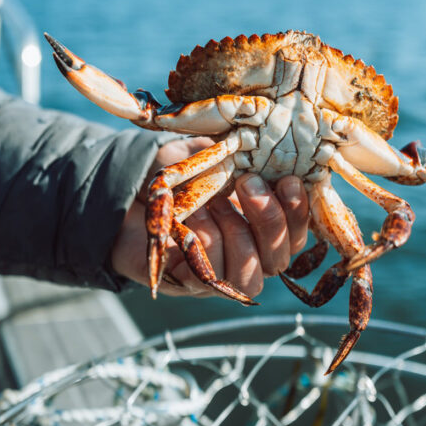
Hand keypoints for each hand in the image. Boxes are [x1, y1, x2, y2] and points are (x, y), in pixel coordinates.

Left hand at [111, 137, 309, 298]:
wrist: (127, 193)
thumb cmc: (178, 174)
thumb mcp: (212, 154)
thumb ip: (242, 154)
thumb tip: (269, 141)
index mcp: (264, 228)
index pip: (298, 234)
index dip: (299, 212)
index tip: (288, 179)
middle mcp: (249, 257)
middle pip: (280, 259)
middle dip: (270, 220)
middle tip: (246, 182)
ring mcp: (220, 275)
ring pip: (250, 275)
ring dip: (234, 231)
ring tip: (211, 200)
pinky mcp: (188, 284)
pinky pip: (209, 277)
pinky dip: (203, 243)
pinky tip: (191, 216)